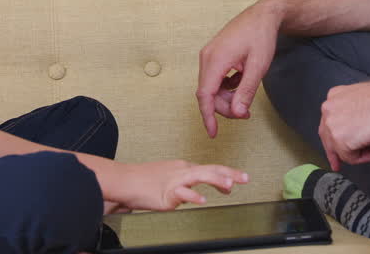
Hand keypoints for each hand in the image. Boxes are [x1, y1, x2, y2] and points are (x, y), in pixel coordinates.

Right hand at [109, 160, 247, 210]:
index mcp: (183, 168)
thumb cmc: (142, 181)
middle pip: (210, 169)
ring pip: (200, 176)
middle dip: (229, 173)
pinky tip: (202, 201)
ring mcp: (175, 181)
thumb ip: (183, 186)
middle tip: (245, 177)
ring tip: (230, 185)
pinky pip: (182, 193)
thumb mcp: (168, 179)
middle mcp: (182, 171)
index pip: (209, 169)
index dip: (226, 173)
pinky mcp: (166, 193)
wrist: (123, 180)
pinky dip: (193, 197)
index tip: (238, 179)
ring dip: (216, 180)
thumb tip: (194, 194)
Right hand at [197, 0, 282, 136]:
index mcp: (215, 60)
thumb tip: (237, 113)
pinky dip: (226, 87)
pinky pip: (215, 78)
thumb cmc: (261, 37)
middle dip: (225, 107)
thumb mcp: (258, 67)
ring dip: (226, 98)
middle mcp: (207, 57)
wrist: (263, 15)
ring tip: (245, 100)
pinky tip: (241, 84)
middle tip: (246, 112)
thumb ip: (246, 91)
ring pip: (211, 87)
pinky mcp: (214, 55)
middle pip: (208, 93)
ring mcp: (209, 55)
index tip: (213, 133)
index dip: (208, 116)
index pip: (205, 95)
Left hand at [317, 73, 369, 170]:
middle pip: (328, 137)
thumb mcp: (364, 104)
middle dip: (336, 152)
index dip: (333, 140)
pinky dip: (367, 156)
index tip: (334, 152)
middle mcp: (329, 108)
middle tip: (337, 165)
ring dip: (359, 150)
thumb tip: (353, 134)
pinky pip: (351, 158)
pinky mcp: (340, 138)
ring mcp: (332, 124)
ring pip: (341, 149)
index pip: (328, 123)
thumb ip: (351, 116)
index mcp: (335, 96)